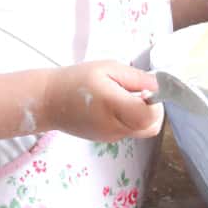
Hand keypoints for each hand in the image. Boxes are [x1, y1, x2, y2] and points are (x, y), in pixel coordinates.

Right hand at [44, 61, 162, 142]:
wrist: (48, 101)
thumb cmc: (76, 80)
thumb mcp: (107, 68)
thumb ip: (136, 77)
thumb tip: (159, 85)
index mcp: (114, 107)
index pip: (149, 116)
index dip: (156, 102)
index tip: (145, 89)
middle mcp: (114, 127)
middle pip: (151, 127)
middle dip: (153, 109)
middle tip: (138, 92)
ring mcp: (111, 137)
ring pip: (142, 131)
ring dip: (143, 115)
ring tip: (124, 97)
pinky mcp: (107, 140)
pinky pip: (129, 131)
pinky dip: (131, 119)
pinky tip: (116, 105)